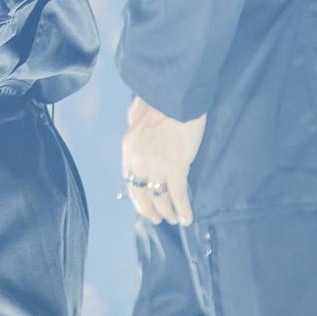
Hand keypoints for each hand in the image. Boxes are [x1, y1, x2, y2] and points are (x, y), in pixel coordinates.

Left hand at [120, 96, 205, 225]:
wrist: (175, 96)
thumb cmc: (160, 100)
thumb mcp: (137, 112)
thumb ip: (135, 122)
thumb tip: (134, 122)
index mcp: (129, 147)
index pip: (129, 177)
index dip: (136, 193)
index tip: (143, 201)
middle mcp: (138, 160)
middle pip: (140, 193)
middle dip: (148, 209)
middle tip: (157, 218)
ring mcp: (155, 166)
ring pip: (158, 198)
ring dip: (167, 212)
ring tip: (174, 219)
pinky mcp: (175, 167)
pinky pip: (177, 195)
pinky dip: (183, 209)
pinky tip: (187, 217)